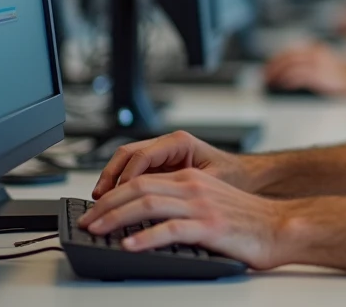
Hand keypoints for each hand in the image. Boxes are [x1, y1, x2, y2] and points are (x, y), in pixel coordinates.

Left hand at [79, 169, 290, 268]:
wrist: (281, 227)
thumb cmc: (248, 221)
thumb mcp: (210, 203)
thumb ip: (181, 205)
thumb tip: (144, 221)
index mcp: (192, 179)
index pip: (142, 179)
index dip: (113, 193)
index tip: (95, 209)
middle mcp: (194, 187)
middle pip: (139, 188)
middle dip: (106, 204)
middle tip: (86, 221)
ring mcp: (202, 206)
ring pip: (148, 204)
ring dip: (116, 218)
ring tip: (97, 231)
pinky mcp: (210, 227)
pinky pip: (170, 229)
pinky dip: (145, 238)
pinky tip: (130, 246)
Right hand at [92, 130, 252, 198]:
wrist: (245, 177)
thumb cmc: (234, 177)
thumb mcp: (212, 182)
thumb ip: (188, 189)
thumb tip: (164, 203)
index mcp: (180, 142)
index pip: (143, 156)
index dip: (126, 177)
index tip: (117, 196)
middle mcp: (167, 145)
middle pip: (127, 154)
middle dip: (110, 176)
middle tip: (100, 200)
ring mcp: (161, 155)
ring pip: (125, 162)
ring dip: (111, 180)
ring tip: (101, 201)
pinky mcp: (158, 167)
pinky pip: (132, 172)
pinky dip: (120, 185)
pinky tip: (114, 201)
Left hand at [263, 45, 345, 95]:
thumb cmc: (340, 75)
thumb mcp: (323, 64)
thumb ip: (308, 65)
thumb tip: (287, 76)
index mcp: (315, 49)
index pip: (289, 52)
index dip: (276, 60)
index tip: (268, 68)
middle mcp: (314, 53)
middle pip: (287, 57)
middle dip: (273, 67)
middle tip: (265, 76)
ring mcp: (316, 64)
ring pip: (290, 66)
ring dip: (277, 74)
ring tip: (270, 83)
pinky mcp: (318, 74)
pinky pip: (298, 76)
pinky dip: (287, 80)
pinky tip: (282, 85)